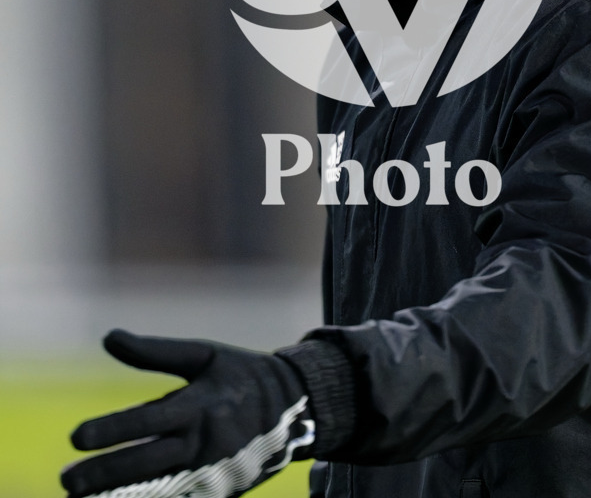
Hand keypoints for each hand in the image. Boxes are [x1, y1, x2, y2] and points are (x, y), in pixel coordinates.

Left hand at [61, 329, 314, 497]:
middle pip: (146, 466)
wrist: (296, 409)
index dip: (112, 430)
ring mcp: (212, 474)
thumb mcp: (205, 354)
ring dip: (119, 497)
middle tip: (67, 484)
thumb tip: (108, 336)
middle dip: (104, 476)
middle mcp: (204, 443)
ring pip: (158, 491)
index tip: (74, 437)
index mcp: (200, 405)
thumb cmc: (241, 375)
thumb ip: (155, 352)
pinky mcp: (218, 493)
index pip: (149, 421)